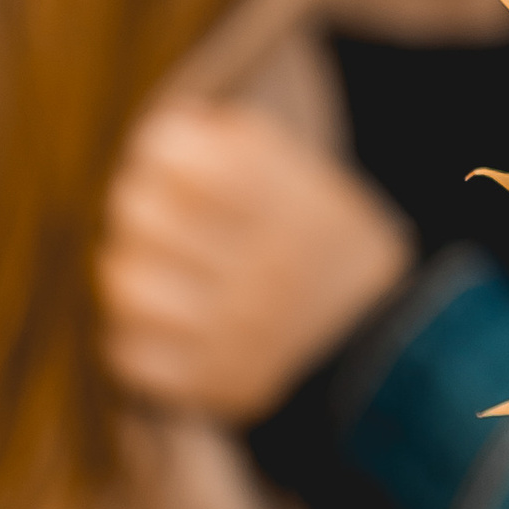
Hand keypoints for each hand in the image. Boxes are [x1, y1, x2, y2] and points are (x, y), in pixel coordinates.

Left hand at [97, 95, 414, 416]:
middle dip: (141, 206)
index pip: (170, 151)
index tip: (175, 161)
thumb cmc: (325, 248)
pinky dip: (136, 335)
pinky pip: (129, 353)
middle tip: (158, 217)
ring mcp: (234, 331)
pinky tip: (165, 325)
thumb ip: (241, 143)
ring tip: (155, 272)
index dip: (163, 150)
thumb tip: (175, 125)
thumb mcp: (309, 179)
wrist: (384, 349)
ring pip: (124, 284)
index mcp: (283, 202)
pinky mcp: (212, 383)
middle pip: (138, 211)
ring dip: (132, 270)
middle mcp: (258, 265)